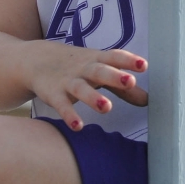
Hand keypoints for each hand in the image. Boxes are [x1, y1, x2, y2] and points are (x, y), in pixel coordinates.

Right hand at [23, 40, 148, 130]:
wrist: (36, 60)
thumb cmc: (79, 67)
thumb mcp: (101, 71)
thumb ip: (124, 88)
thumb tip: (148, 101)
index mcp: (98, 59)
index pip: (115, 57)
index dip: (129, 60)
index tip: (143, 65)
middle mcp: (84, 69)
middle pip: (100, 71)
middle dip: (114, 76)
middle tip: (130, 81)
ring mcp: (68, 81)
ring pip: (81, 88)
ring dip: (93, 97)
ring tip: (107, 108)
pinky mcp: (54, 95)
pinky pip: (62, 105)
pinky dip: (69, 115)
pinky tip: (78, 126)